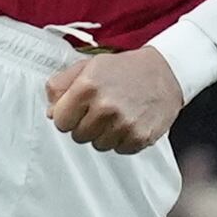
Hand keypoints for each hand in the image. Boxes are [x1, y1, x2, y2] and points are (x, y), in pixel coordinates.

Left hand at [45, 49, 186, 152]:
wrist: (165, 72)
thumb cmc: (124, 69)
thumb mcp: (87, 66)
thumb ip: (61, 86)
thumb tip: (50, 112)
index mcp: (87, 87)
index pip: (60, 121)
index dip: (67, 116)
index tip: (78, 109)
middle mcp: (105, 107)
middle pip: (78, 136)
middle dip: (85, 125)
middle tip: (101, 110)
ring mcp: (124, 124)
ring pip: (98, 145)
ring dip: (104, 134)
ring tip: (116, 115)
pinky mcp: (140, 137)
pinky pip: (119, 149)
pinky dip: (122, 139)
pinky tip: (129, 122)